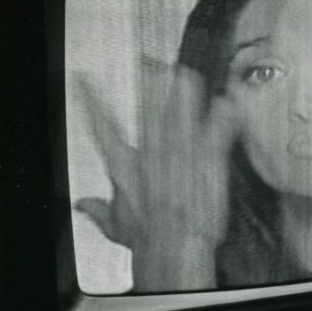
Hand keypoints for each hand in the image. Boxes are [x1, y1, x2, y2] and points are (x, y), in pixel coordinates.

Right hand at [73, 63, 237, 290]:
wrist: (173, 247)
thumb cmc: (147, 240)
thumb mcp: (117, 225)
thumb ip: (100, 210)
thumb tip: (83, 205)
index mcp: (125, 165)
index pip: (102, 126)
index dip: (91, 100)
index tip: (84, 78)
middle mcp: (153, 152)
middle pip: (149, 107)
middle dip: (150, 82)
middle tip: (150, 62)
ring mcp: (182, 152)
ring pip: (182, 109)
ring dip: (184, 90)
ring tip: (185, 73)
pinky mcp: (209, 158)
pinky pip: (219, 127)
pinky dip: (224, 114)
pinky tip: (229, 101)